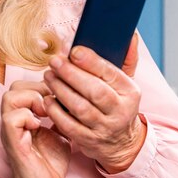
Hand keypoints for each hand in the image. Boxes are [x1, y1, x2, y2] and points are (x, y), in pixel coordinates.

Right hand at [1, 81, 70, 177]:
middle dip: (37, 89)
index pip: (25, 85)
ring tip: (45, 113)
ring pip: (10, 97)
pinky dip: (27, 117)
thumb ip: (61, 114)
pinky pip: (12, 118)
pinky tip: (40, 126)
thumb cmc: (50, 164)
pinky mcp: (13, 142)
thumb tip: (72, 97)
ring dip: (32, 100)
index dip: (42, 85)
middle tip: (52, 102)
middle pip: (15, 87)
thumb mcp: (60, 131)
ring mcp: (11, 130)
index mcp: (23, 116)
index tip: (59, 96)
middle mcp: (13, 120)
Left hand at [43, 34, 145, 173]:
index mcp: (130, 92)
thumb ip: (127, 57)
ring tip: (48, 75)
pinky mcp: (88, 141)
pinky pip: (69, 126)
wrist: (121, 143)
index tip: (74, 51)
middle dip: (72, 74)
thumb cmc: (118, 104)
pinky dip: (56, 112)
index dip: (91, 62)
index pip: (111, 74)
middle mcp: (120, 111)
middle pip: (95, 91)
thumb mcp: (127, 83)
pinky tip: (47, 99)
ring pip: (80, 108)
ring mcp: (104, 128)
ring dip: (61, 90)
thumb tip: (130, 33)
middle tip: (54, 61)